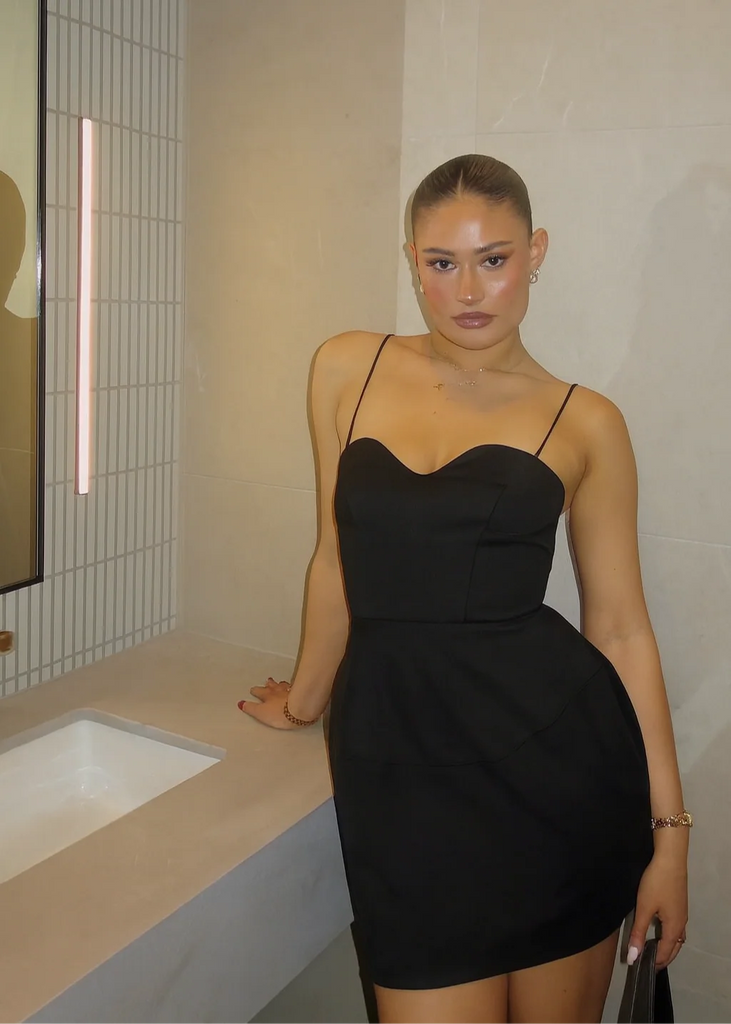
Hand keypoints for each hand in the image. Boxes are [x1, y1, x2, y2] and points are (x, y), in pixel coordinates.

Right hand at [238, 676, 302, 729]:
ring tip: (279, 682)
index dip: (255, 691)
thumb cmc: (281, 712)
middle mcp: (277, 691)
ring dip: (279, 684)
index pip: (258, 692)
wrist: (300, 709)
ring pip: (282, 685)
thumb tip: (241, 704)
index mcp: (267, 696)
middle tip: (267, 681)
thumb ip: (250, 708)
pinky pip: (294, 687)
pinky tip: (294, 687)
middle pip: (271, 686)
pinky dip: (292, 687)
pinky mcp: (300, 693)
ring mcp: (289, 691)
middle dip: (268, 684)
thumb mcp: (261, 713)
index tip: (253, 690)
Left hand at [627, 851, 688, 970]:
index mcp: (674, 928)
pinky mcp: (679, 904)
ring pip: (676, 938)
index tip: (641, 968)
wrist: (670, 860)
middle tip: (649, 965)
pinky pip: (676, 928)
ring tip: (653, 951)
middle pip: (674, 948)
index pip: (665, 953)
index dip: (654, 962)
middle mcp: (681, 924)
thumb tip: (634, 958)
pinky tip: (660, 930)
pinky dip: (669, 936)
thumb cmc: (656, 884)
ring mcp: (682, 914)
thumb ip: (639, 933)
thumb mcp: (644, 909)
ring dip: (667, 947)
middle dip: (662, 958)